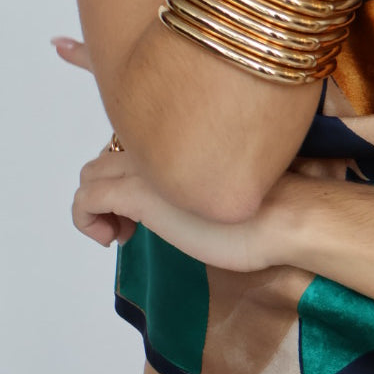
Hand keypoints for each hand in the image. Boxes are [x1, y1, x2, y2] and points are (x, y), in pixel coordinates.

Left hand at [72, 148, 306, 272]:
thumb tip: (184, 191)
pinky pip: (85, 201)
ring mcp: (146, 166)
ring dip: (99, 207)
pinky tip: (112, 239)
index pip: (133, 141)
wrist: (288, 214)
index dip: (130, 173)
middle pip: (105, 158)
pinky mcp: (137, 193)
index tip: (149, 205)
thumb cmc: (270, 207)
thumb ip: (196, 177)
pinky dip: (87, 221)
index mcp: (182, 134)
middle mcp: (160, 141)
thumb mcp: (224, 186)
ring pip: (90, 176)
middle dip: (109, 193)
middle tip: (134, 225)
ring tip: (125, 233)